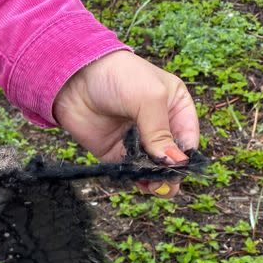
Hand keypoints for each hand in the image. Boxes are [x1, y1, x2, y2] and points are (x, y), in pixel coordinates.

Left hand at [52, 51, 198, 197]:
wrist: (74, 77)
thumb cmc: (118, 77)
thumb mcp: (149, 98)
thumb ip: (161, 131)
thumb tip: (174, 162)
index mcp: (175, 107)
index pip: (188, 138)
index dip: (186, 156)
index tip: (180, 168)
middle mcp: (158, 125)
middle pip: (171, 157)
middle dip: (171, 172)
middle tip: (165, 182)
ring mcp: (136, 140)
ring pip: (152, 168)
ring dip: (155, 179)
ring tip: (154, 186)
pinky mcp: (115, 151)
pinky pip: (130, 170)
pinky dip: (135, 179)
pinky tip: (139, 183)